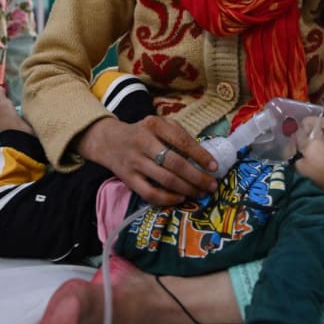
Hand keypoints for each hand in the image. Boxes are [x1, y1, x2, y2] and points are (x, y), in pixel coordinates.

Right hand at [77, 115, 218, 205]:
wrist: (109, 141)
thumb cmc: (143, 132)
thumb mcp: (160, 124)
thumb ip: (179, 135)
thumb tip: (204, 156)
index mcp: (154, 125)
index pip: (181, 141)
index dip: (200, 155)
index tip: (214, 167)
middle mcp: (143, 142)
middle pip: (175, 163)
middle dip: (197, 177)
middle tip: (212, 186)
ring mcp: (135, 162)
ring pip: (165, 180)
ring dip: (187, 189)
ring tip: (200, 193)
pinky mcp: (128, 179)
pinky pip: (149, 193)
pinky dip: (167, 198)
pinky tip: (180, 198)